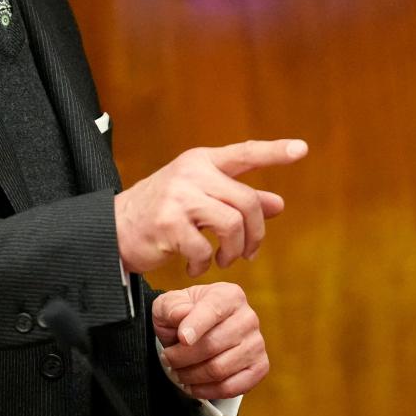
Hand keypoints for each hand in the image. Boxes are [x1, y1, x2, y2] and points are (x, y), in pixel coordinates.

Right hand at [114, 139, 306, 276]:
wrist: (113, 229)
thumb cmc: (162, 213)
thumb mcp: (200, 199)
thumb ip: (238, 200)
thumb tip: (279, 204)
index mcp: (201, 161)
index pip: (244, 153)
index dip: (274, 152)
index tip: (302, 149)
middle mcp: (191, 173)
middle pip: (247, 201)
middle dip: (254, 234)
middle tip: (248, 254)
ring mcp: (178, 196)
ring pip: (232, 224)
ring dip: (233, 251)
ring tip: (222, 260)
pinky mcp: (167, 223)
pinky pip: (205, 248)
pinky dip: (204, 264)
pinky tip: (195, 266)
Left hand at [152, 283, 268, 399]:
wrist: (201, 332)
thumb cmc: (184, 316)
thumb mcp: (169, 305)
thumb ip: (171, 307)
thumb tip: (180, 315)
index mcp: (228, 295)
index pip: (213, 310)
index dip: (196, 325)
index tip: (182, 339)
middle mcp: (248, 317)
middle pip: (213, 345)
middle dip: (183, 357)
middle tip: (167, 360)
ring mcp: (256, 343)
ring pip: (220, 369)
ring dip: (192, 376)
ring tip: (177, 373)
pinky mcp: (260, 367)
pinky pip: (231, 387)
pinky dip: (207, 391)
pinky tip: (193, 387)